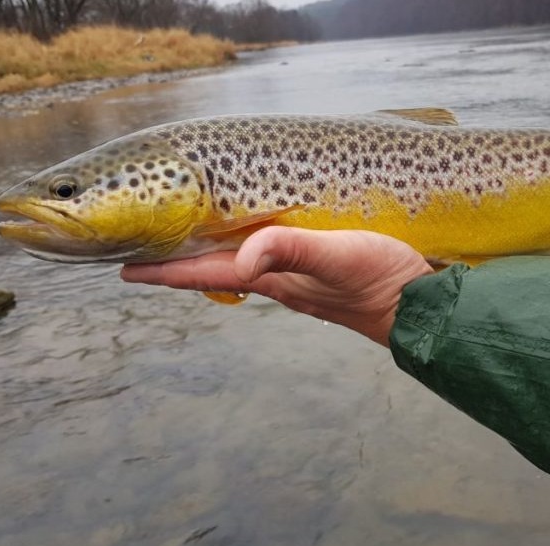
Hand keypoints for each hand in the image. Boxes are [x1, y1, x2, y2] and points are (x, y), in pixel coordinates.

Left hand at [121, 227, 433, 345]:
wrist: (424, 307)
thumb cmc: (381, 280)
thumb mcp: (338, 255)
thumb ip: (291, 250)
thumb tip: (242, 258)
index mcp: (274, 278)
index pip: (205, 272)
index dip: (164, 270)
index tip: (125, 270)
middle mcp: (280, 280)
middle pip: (215, 268)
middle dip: (181, 260)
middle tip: (148, 248)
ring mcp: (302, 279)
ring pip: (242, 263)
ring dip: (212, 253)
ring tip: (191, 239)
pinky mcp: (324, 271)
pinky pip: (273, 257)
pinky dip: (251, 246)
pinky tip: (260, 235)